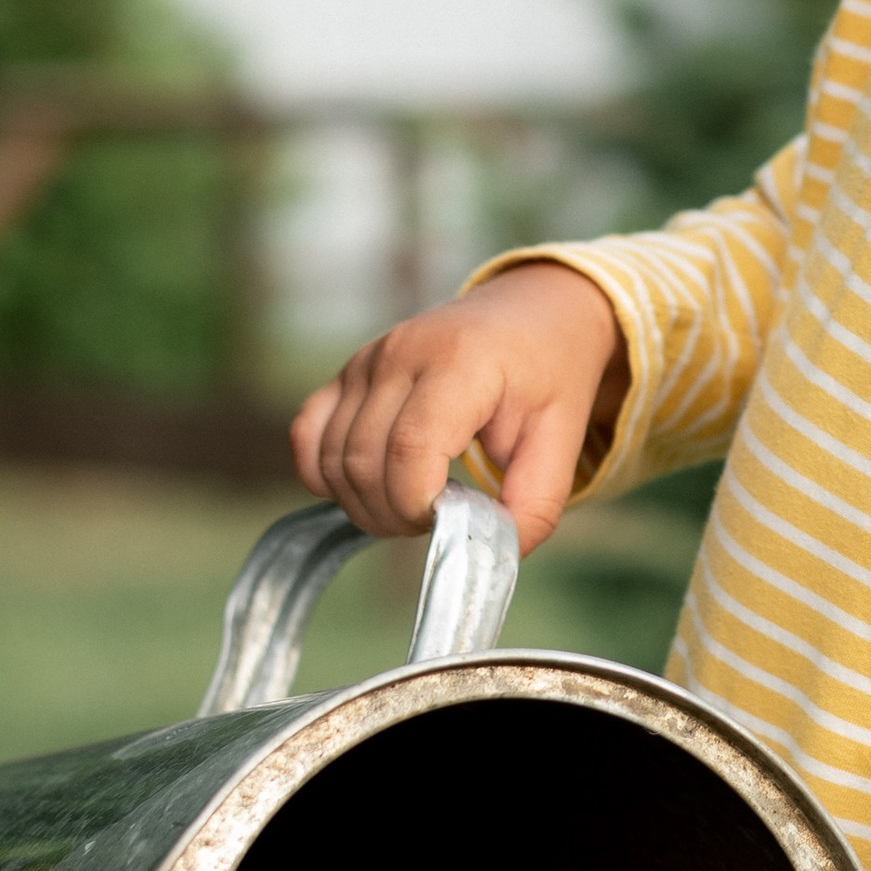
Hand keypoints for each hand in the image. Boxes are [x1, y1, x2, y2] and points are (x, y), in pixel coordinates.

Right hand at [289, 262, 626, 550]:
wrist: (530, 313)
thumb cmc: (549, 375)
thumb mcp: (563, 439)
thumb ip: (535, 505)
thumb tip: (491, 557)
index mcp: (461, 363)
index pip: (410, 448)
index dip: (416, 504)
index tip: (446, 520)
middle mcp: (402, 353)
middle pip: (363, 462)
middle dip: (394, 515)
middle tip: (437, 520)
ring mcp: (367, 360)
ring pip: (331, 458)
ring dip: (364, 503)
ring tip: (415, 503)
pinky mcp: (347, 372)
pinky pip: (308, 435)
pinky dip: (326, 475)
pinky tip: (371, 486)